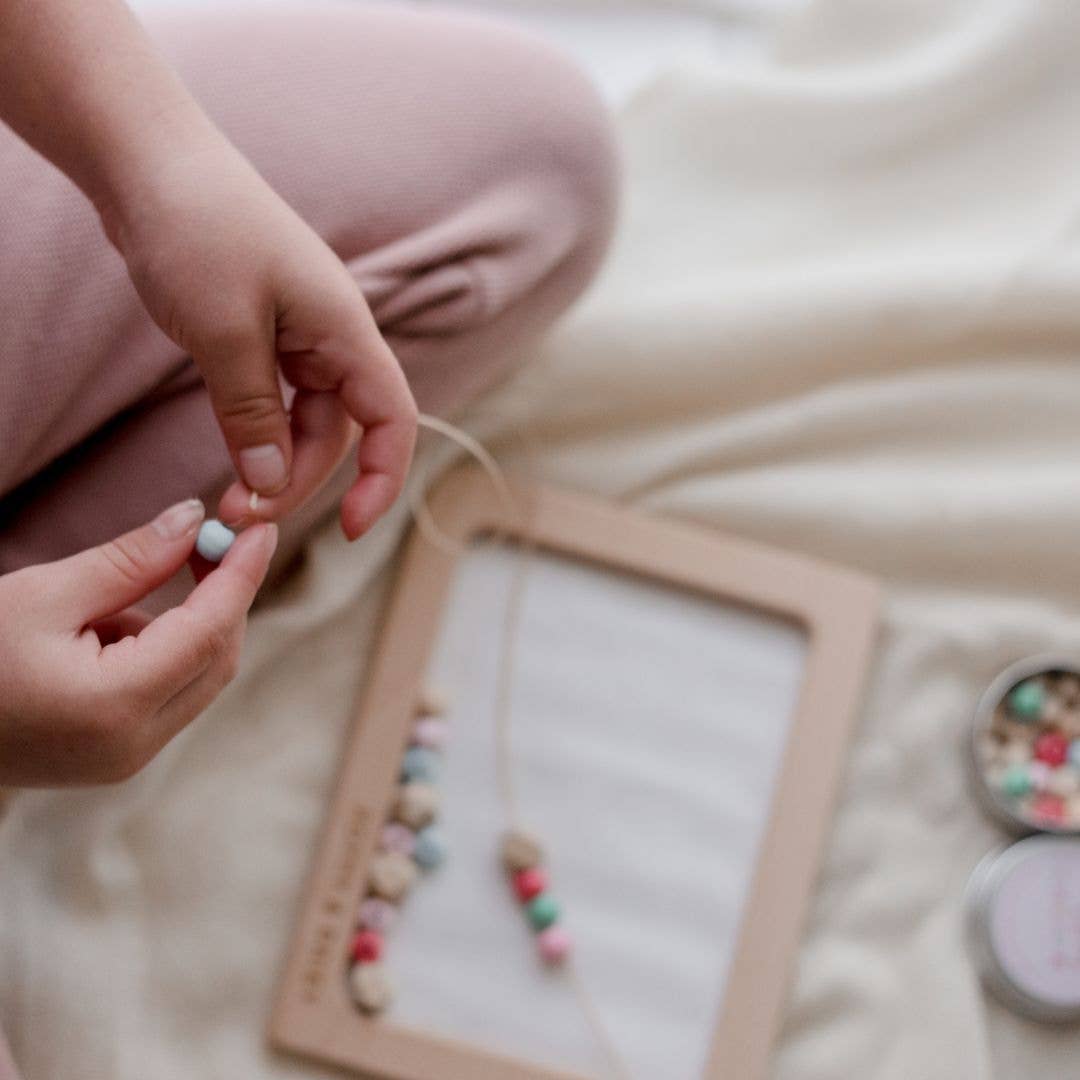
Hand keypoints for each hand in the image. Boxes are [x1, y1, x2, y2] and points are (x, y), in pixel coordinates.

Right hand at [0, 500, 276, 785]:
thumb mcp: (43, 593)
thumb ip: (130, 560)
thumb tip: (194, 518)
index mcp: (116, 705)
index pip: (211, 631)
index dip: (242, 575)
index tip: (262, 528)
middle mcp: (134, 746)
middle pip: (218, 658)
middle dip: (222, 597)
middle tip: (204, 540)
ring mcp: (127, 761)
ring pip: (199, 677)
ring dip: (184, 624)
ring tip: (105, 601)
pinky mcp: (118, 759)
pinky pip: (170, 694)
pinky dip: (161, 651)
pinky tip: (100, 633)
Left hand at [104, 136, 416, 539]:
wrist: (150, 160)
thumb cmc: (197, 229)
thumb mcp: (224, 333)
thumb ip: (253, 414)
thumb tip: (270, 484)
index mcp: (346, 331)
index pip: (393, 420)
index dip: (383, 480)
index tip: (353, 531)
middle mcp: (334, 337)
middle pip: (341, 432)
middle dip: (298, 480)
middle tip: (240, 514)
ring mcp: (301, 335)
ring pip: (305, 421)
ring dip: (273, 463)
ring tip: (228, 495)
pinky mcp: (266, 333)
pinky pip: (275, 398)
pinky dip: (256, 432)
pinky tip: (232, 452)